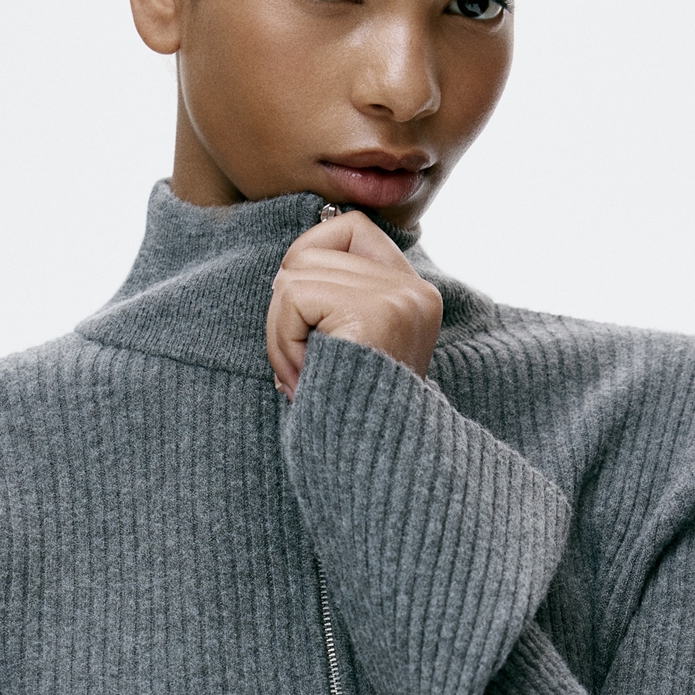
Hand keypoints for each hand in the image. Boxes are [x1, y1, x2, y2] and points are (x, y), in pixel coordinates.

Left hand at [266, 211, 443, 400]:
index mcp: (412, 294)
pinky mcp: (376, 312)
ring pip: (294, 275)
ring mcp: (399, 298)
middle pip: (310, 252)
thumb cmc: (347, 416)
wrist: (371, 467)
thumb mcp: (344, 347)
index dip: (310, 256)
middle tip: (303, 364)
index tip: (304, 313)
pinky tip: (304, 377)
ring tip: (304, 375)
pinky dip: (282, 341)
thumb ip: (332, 301)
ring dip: (281, 332)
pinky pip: (293, 297)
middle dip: (288, 310)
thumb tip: (284, 272)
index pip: (349, 228)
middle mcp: (413, 290)